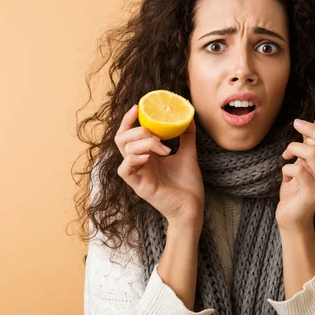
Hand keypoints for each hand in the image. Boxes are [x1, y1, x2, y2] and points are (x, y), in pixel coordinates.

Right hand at [115, 105, 204, 226]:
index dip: (128, 120)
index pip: (128, 134)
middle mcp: (139, 163)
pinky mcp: (138, 186)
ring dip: (143, 143)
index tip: (137, 107)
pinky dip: (134, 159)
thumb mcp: (188, 154)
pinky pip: (125, 170)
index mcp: (146, 155)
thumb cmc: (187, 184)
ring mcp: (137, 174)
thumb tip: (189, 118)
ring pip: (124, 150)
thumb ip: (186, 136)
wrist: (192, 207)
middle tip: (157, 134)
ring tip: (163, 148)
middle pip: (122, 139)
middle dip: (138, 130)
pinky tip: (148, 157)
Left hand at [276, 119, 314, 228]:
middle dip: (313, 129)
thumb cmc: (296, 187)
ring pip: (313, 153)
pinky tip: (286, 174)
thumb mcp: (304, 164)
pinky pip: (298, 170)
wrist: (290, 216)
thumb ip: (310, 149)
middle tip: (297, 124)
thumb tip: (306, 128)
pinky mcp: (311, 193)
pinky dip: (287, 167)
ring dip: (294, 147)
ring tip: (287, 154)